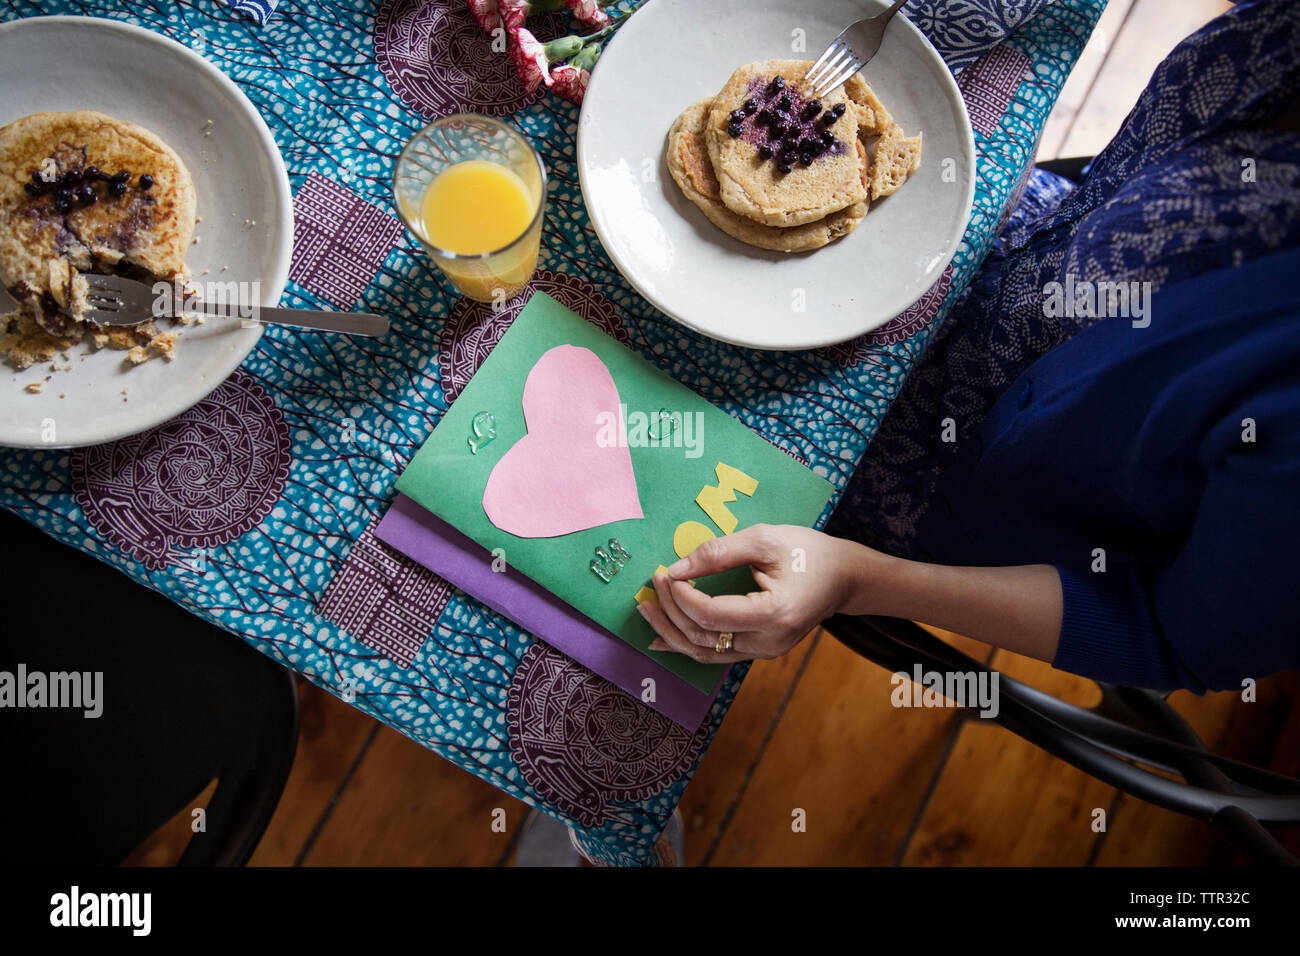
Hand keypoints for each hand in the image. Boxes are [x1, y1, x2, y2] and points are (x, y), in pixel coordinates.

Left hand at [636, 524, 863, 663]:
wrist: (845, 577)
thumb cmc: (808, 552)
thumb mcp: (765, 539)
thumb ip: (719, 553)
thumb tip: (676, 568)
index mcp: (774, 614)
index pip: (712, 615)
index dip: (682, 597)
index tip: (666, 574)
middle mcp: (769, 642)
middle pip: (703, 638)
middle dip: (671, 611)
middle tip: (652, 585)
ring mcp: (765, 651)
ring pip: (706, 653)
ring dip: (672, 633)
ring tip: (645, 612)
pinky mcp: (760, 651)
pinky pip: (717, 654)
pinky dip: (688, 645)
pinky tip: (663, 638)